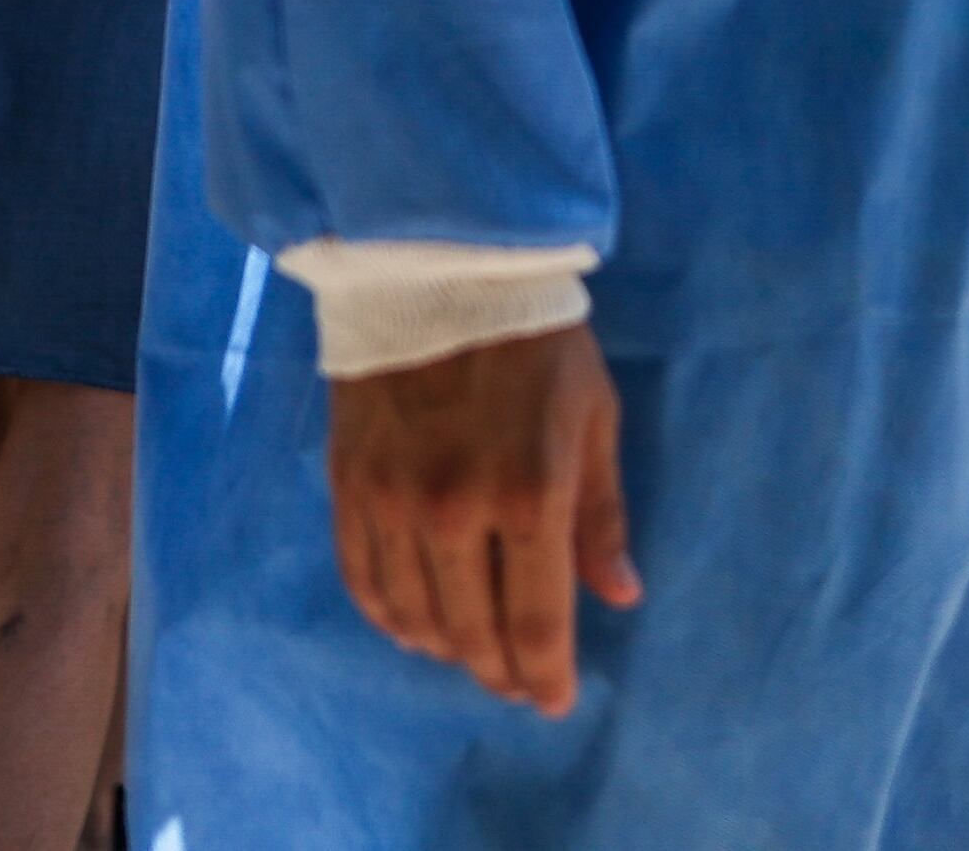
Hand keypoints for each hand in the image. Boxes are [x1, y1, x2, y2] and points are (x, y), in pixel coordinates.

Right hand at [325, 326, 639, 716]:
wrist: (438, 268)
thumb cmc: (536, 341)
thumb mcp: (592, 418)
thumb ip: (600, 515)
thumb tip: (619, 596)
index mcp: (529, 495)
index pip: (536, 623)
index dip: (545, 675)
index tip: (553, 701)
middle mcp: (455, 512)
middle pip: (472, 633)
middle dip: (499, 671)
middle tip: (517, 682)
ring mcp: (393, 503)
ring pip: (414, 618)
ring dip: (445, 649)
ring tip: (471, 652)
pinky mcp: (349, 486)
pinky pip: (362, 580)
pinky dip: (388, 616)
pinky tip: (411, 623)